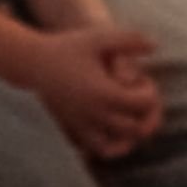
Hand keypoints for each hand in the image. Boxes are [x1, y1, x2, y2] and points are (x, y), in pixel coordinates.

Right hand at [17, 26, 163, 161]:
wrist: (32, 64)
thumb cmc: (68, 47)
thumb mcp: (99, 37)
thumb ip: (129, 39)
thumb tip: (154, 46)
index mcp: (104, 93)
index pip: (144, 104)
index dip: (151, 91)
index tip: (142, 79)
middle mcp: (94, 114)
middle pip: (137, 128)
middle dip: (146, 114)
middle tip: (140, 98)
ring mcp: (83, 125)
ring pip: (119, 145)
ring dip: (132, 134)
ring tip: (132, 116)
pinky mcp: (73, 130)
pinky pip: (99, 149)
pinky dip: (113, 146)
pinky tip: (116, 129)